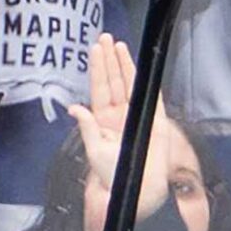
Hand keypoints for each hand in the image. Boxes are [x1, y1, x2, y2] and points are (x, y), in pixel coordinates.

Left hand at [68, 34, 178, 227]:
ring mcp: (138, 116)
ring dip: (124, 65)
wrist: (139, 192)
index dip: (97, 69)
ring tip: (118, 45)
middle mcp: (120, 115)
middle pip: (114, 81)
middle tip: (105, 38)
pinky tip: (138, 67)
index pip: (99, 88)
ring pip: (130, 84)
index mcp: (104, 120)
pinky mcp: (155, 122)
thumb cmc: (115, 177)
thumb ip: (87, 127)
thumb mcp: (94, 151)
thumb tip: (75, 107)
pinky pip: (151, 97)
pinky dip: (145, 82)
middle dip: (110, 59)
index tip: (94, 49)